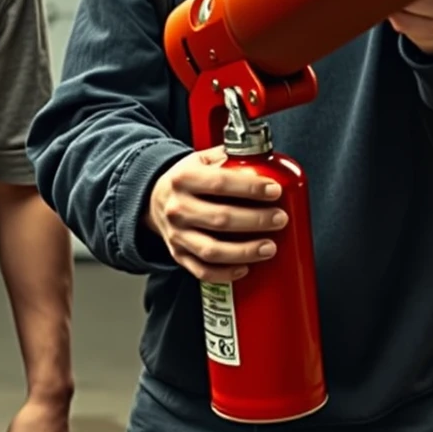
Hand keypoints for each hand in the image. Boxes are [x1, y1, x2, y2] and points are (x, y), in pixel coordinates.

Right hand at [145, 145, 286, 282]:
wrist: (153, 198)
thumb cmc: (185, 180)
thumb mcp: (200, 159)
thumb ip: (228, 158)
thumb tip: (263, 161)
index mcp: (184, 178)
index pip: (220, 183)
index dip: (250, 188)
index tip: (274, 190)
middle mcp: (177, 207)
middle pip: (220, 218)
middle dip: (256, 220)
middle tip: (280, 218)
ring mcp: (176, 234)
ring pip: (212, 250)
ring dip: (245, 251)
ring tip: (269, 247)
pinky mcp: (178, 254)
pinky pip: (202, 270)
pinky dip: (225, 273)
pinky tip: (245, 268)